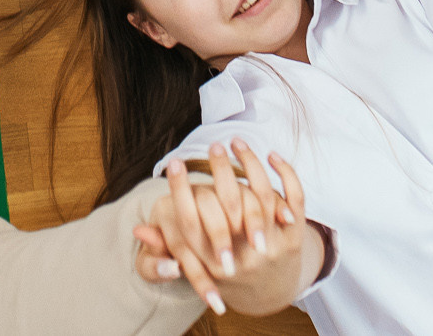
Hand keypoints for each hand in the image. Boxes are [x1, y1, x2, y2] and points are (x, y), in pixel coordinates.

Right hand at [133, 143, 312, 316]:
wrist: (268, 291)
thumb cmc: (220, 269)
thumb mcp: (191, 263)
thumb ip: (164, 247)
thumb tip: (138, 230)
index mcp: (211, 261)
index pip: (191, 221)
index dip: (180, 189)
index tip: (174, 162)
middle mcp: (242, 256)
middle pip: (230, 203)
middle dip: (219, 168)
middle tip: (212, 144)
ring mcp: (271, 247)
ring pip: (262, 196)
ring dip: (249, 163)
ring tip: (234, 141)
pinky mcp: (294, 238)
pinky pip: (294, 198)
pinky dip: (286, 174)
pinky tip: (271, 154)